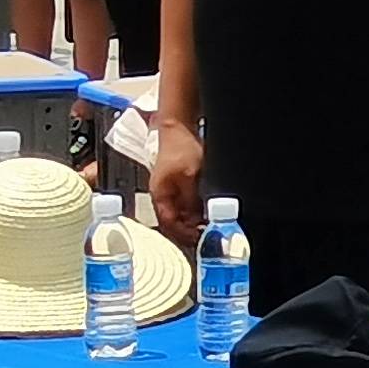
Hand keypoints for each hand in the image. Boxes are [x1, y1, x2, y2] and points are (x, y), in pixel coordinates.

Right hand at [146, 112, 203, 232]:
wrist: (179, 128)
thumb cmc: (179, 147)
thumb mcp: (189, 175)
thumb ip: (191, 198)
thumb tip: (197, 218)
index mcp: (159, 195)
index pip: (168, 223)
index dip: (183, 233)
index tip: (199, 238)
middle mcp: (163, 196)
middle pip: (173, 222)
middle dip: (188, 231)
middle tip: (206, 236)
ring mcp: (171, 192)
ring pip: (180, 216)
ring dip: (193, 223)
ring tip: (209, 227)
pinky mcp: (180, 186)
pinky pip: (186, 206)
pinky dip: (196, 213)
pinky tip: (207, 215)